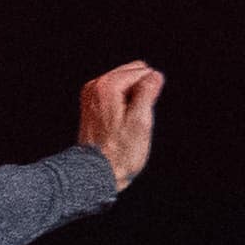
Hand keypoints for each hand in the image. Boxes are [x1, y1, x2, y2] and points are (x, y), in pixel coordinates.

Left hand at [75, 60, 162, 186]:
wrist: (95, 172)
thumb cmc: (119, 152)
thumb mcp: (140, 121)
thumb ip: (147, 92)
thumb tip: (154, 75)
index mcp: (107, 86)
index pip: (141, 71)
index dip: (150, 91)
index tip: (144, 113)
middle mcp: (95, 86)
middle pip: (131, 73)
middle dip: (140, 92)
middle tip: (137, 118)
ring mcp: (90, 95)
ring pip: (123, 83)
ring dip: (132, 98)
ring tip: (129, 122)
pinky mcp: (90, 105)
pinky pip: (114, 93)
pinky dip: (123, 103)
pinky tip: (122, 122)